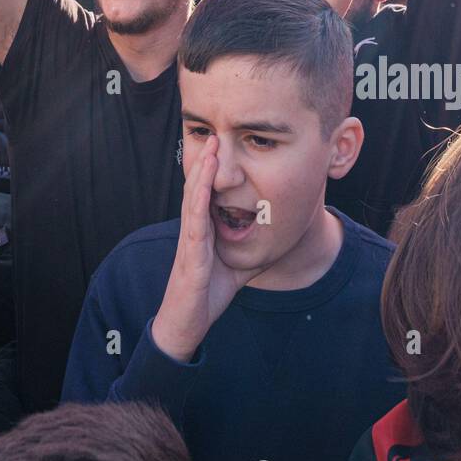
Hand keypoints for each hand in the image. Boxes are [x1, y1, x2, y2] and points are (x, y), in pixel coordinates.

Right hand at [151, 136, 260, 362]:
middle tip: (216, 135)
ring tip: (211, 151)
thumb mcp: (237, 268)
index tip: (222, 146)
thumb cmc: (205, 296)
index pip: (207, 194)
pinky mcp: (190, 256)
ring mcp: (190, 242)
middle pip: (198, 189)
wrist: (186, 325)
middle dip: (207, 162)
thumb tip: (273, 239)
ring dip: (201, 174)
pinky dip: (197, 202)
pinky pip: (194, 224)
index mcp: (204, 231)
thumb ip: (249, 251)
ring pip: (193, 200)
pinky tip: (202, 186)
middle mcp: (194, 231)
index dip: (213, 170)